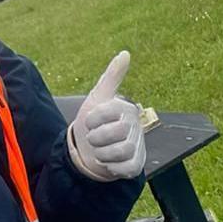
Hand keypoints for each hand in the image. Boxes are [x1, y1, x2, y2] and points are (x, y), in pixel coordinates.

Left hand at [68, 51, 145, 181]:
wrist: (85, 152)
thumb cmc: (92, 123)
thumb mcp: (97, 98)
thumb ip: (111, 77)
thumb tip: (126, 53)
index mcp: (125, 108)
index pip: (108, 111)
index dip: (92, 119)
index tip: (89, 122)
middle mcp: (134, 126)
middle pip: (115, 132)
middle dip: (96, 138)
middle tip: (94, 138)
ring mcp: (137, 146)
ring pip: (121, 151)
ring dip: (102, 153)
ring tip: (100, 151)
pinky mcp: (135, 165)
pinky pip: (126, 168)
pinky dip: (112, 167)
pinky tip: (109, 163)